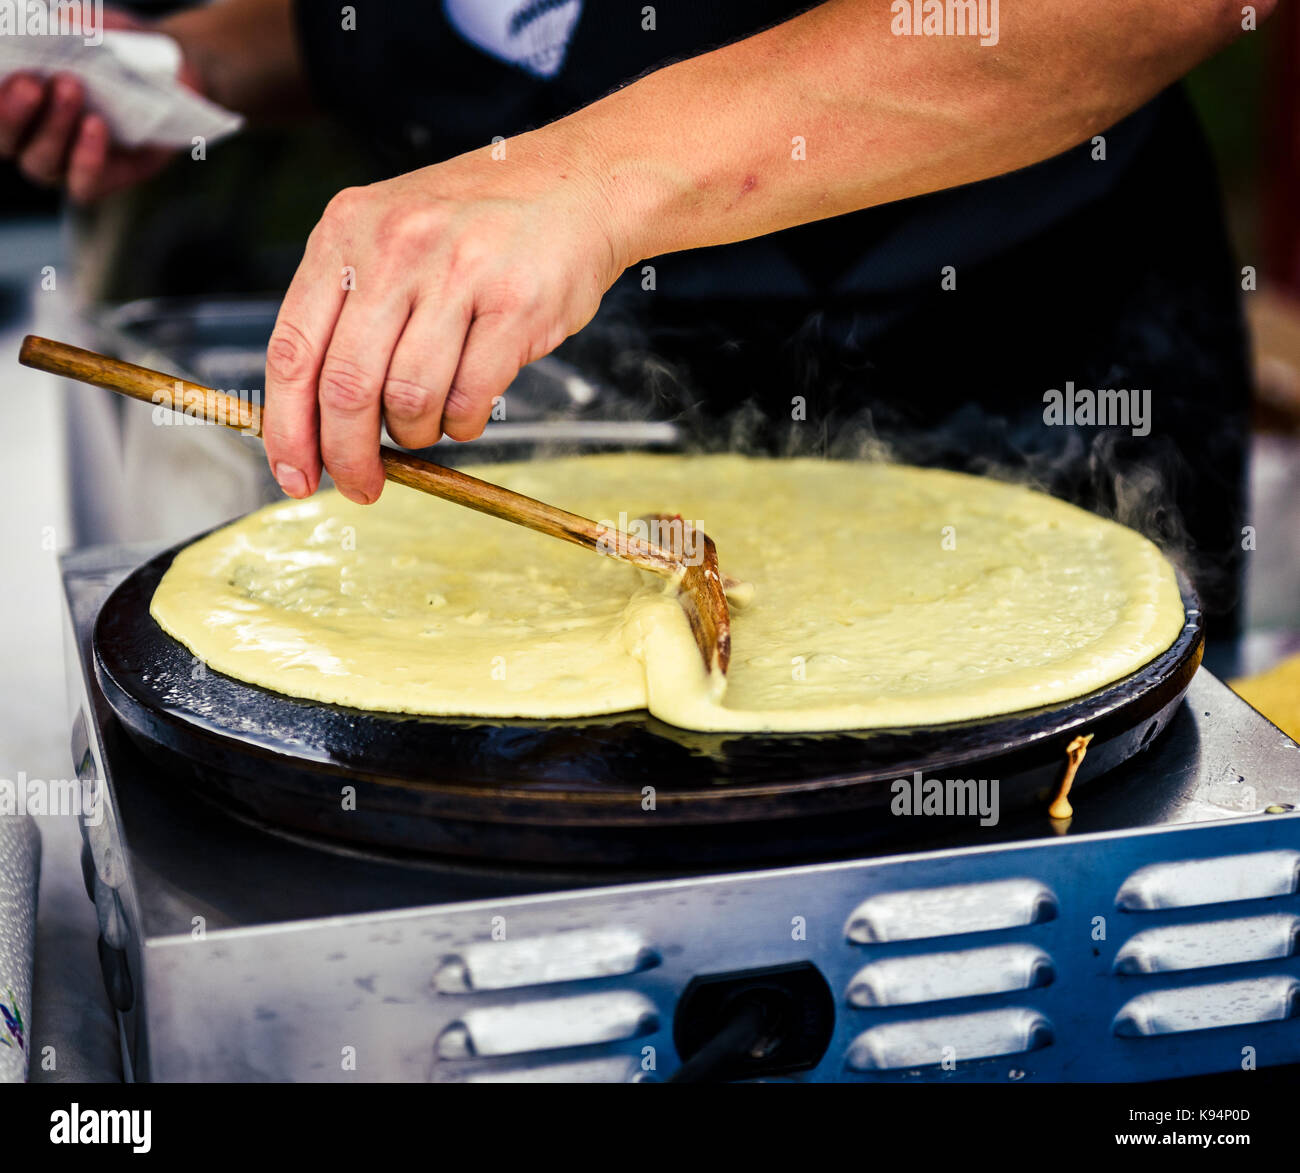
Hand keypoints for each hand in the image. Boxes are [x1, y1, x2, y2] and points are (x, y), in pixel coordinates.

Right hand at [0, 8, 196, 202]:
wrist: (172, 80)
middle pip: (6, 139)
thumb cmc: (120, 50)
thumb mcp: (102, 28)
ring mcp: (63, 163)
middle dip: (15, 111)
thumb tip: (65, 18)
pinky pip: (83, 183)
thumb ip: (80, 24)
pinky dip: (86, 158)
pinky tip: (96, 125)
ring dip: (53, 126)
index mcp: (17, 99)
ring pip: (41, 161)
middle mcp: (30, 136)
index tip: (7, 70)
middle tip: (33, 82)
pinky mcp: (100, 180)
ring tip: (72, 88)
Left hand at [262, 134, 626, 503]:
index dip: (288, 427)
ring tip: (430, 423)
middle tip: (362, 486)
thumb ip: (349, 310)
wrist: (578, 183)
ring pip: (409, 400)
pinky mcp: (514, 306)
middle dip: (348, 455)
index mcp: (345, 233)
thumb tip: (316, 419)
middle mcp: (392, 248)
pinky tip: (469, 409)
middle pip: (346, 388)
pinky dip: (464, 423)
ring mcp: (456, 274)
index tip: (296, 474)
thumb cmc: (480, 225)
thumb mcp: (390, 236)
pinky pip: (470, 398)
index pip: (294, 350)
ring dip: (416, 434)